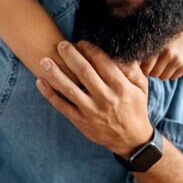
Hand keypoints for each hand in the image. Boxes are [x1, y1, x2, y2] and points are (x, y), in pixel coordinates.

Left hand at [36, 41, 153, 156]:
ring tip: (44, 61)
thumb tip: (119, 50)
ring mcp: (91, 111)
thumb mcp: (141, 87)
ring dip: (55, 74)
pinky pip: (62, 106)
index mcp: (121, 87)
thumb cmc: (135, 108)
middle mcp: (105, 98)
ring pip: (69, 89)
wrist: (130, 140)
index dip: (89, 49)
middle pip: (84, 72)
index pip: (102, 62)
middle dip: (70, 56)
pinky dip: (49, 94)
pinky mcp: (81, 121)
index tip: (81, 42)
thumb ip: (132, 68)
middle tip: (61, 45)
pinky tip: (40, 82)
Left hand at [142, 30, 182, 79]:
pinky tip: (172, 63)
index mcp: (158, 48)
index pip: (145, 68)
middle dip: (152, 71)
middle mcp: (168, 54)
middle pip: (154, 74)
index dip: (144, 68)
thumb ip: (143, 50)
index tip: (144, 64)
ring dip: (161, 73)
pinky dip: (171, 73)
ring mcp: (178, 61)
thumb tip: (131, 65)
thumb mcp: (154, 39)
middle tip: (154, 64)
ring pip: (163, 77)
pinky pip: (172, 77)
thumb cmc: (166, 36)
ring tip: (163, 63)